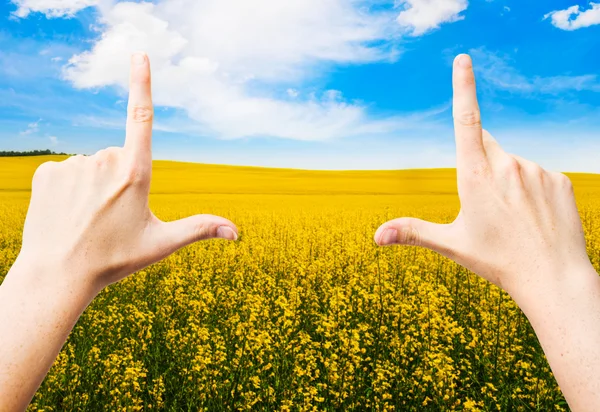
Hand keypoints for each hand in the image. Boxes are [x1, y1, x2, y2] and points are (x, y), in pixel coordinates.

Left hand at [17, 52, 237, 292]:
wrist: (58, 276)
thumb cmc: (114, 260)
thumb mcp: (162, 244)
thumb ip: (200, 228)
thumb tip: (237, 232)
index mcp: (135, 172)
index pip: (142, 117)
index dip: (142, 82)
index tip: (139, 53)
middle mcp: (103, 161)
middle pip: (118, 157)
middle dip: (119, 179)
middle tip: (110, 216)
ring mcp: (73, 165)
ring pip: (92, 165)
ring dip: (93, 185)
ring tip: (88, 218)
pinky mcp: (48, 172)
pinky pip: (66, 172)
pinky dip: (69, 188)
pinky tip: (67, 213)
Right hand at [374, 54, 591, 298]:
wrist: (553, 279)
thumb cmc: (498, 262)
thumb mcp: (451, 246)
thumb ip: (411, 232)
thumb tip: (375, 237)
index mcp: (475, 176)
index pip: (466, 120)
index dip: (463, 87)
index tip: (463, 60)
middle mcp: (507, 165)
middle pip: (486, 146)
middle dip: (479, 163)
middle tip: (485, 205)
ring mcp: (536, 170)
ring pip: (512, 164)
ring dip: (506, 180)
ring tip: (512, 218)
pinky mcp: (558, 180)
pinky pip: (537, 175)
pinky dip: (530, 189)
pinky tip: (533, 217)